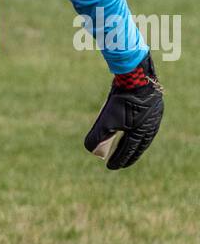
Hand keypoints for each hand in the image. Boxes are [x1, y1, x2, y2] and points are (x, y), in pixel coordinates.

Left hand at [84, 54, 163, 168]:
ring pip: (142, 132)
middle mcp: (151, 125)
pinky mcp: (151, 102)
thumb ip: (98, 136)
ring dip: (132, 140)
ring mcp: (153, 113)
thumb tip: (90, 149)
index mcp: (143, 132)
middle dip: (128, 154)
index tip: (111, 167)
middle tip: (120, 162)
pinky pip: (142, 120)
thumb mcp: (107, 120)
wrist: (136, 76)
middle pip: (139, 144)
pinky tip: (130, 125)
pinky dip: (135, 126)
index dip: (120, 159)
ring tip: (125, 145)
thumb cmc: (122, 101)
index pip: (130, 151)